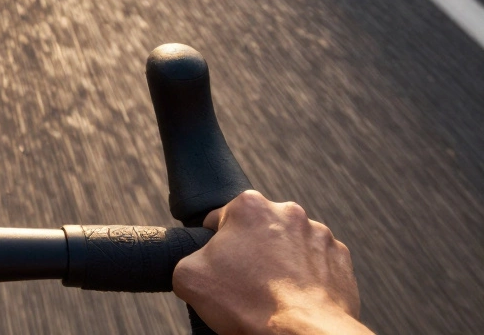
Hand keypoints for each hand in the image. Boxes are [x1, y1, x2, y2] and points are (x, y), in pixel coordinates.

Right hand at [173, 190, 372, 334]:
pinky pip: (316, 263)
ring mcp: (319, 234)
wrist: (304, 334)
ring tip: (272, 293)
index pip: (218, 219)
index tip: (219, 267)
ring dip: (279, 262)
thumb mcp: (188, 277)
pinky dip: (305, 277)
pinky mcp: (340, 259)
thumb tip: (198, 261)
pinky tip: (295, 297)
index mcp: (249, 205)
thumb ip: (186, 256)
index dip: (213, 245)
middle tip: (245, 282)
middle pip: (256, 230)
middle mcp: (287, 211)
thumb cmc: (248, 303)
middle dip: (249, 251)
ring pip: (287, 245)